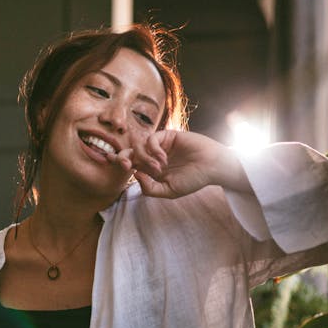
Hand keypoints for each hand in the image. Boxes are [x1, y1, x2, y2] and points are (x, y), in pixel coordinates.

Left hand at [119, 129, 250, 198]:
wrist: (212, 167)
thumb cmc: (193, 180)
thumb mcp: (169, 191)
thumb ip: (150, 188)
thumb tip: (135, 175)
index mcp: (152, 170)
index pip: (130, 165)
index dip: (119, 162)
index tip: (115, 164)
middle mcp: (153, 156)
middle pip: (129, 152)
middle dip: (122, 157)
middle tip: (125, 164)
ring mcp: (160, 145)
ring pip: (139, 146)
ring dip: (145, 159)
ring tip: (159, 168)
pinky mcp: (167, 136)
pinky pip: (151, 139)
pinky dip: (153, 149)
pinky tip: (163, 159)